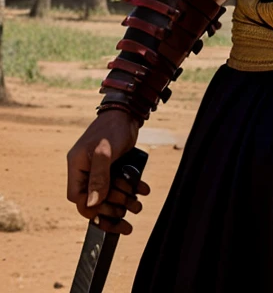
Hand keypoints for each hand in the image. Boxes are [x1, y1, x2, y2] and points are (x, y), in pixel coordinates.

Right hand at [66, 110, 148, 234]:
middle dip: (112, 207)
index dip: (91, 208)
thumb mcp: (104, 151)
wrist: (128, 112)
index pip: (77, 197)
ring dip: (124, 201)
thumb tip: (92, 203)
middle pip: (95, 199)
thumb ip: (98, 176)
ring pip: (109, 194)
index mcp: (77, 166)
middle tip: (128, 208)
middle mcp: (86, 170)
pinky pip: (119, 184)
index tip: (107, 212)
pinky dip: (131, 189)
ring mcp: (100, 169)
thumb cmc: (112, 127)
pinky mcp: (113, 167)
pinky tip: (143, 190)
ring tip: (138, 204)